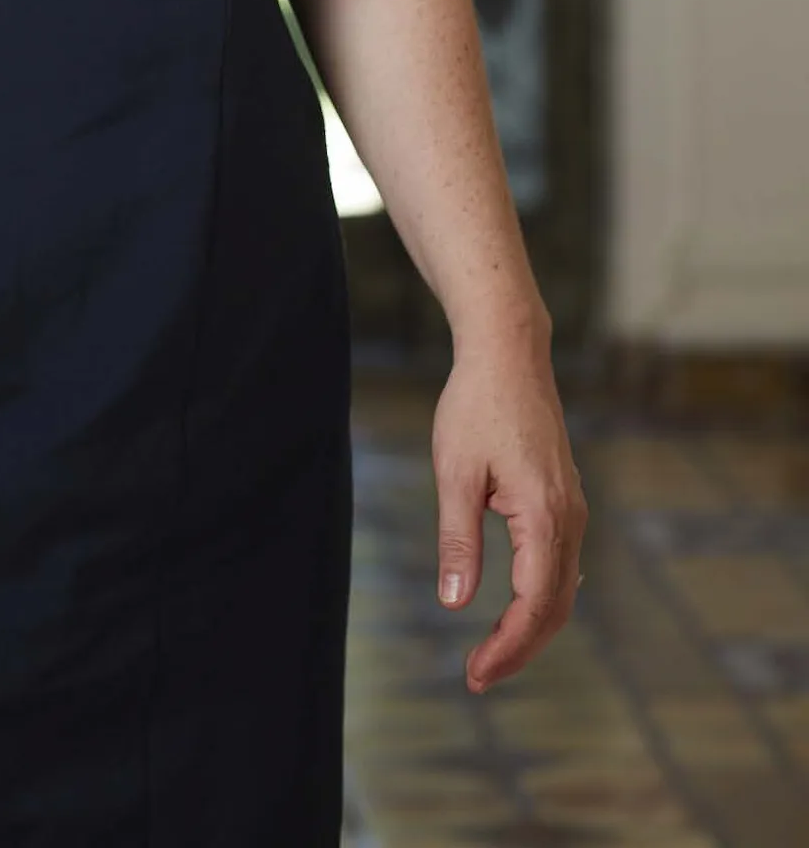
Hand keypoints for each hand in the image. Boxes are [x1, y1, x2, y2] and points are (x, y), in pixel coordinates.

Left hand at [431, 332, 586, 690]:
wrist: (509, 353)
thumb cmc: (476, 404)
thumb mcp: (455, 472)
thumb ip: (458, 540)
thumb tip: (455, 603)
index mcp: (545, 516)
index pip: (533, 606)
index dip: (506, 648)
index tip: (475, 674)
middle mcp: (570, 518)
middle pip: (554, 607)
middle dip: (519, 648)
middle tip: (478, 676)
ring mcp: (573, 508)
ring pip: (561, 588)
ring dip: (531, 626)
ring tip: (492, 652)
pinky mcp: (565, 498)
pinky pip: (561, 563)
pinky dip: (541, 597)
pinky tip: (516, 609)